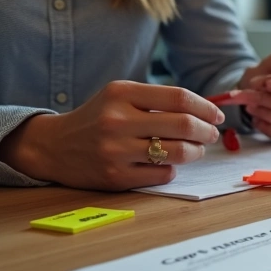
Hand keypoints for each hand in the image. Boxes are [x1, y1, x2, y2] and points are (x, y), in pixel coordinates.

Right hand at [0, 81, 223, 190]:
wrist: (54, 146)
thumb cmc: (99, 118)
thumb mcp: (121, 96)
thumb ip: (159, 100)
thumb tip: (207, 112)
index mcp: (121, 93)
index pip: (180, 98)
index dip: (206, 108)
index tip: (216, 116)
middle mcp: (117, 121)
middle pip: (184, 125)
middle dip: (206, 132)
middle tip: (211, 135)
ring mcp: (116, 151)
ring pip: (179, 153)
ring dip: (196, 152)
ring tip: (195, 150)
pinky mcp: (116, 177)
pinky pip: (163, 174)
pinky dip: (172, 168)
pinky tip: (165, 163)